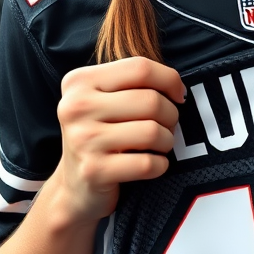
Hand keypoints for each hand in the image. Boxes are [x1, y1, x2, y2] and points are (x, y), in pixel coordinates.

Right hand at [55, 57, 185, 222]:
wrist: (74, 186)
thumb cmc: (101, 134)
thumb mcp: (105, 99)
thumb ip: (134, 83)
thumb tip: (178, 89)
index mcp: (80, 81)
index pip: (140, 67)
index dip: (169, 79)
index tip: (178, 95)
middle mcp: (76, 107)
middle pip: (150, 100)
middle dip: (171, 114)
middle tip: (167, 125)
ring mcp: (83, 140)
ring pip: (152, 131)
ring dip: (167, 141)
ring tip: (159, 145)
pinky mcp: (94, 171)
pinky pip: (147, 164)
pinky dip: (160, 165)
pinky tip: (152, 164)